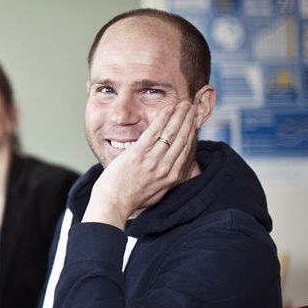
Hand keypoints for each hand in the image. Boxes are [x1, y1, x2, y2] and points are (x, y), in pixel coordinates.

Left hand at [84, 101, 198, 227]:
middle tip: (192, 107)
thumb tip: (172, 171)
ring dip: (179, 116)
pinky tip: (168, 109)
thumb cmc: (131, 199)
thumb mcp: (157, 192)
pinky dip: (163, 118)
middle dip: (189, 120)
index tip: (193, 121)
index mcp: (172, 177)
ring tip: (183, 104)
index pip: (186, 150)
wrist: (113, 203)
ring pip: (171, 133)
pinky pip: (154, 132)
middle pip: (182, 139)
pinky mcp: (139, 154)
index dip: (191, 132)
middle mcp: (166, 168)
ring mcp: (153, 161)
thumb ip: (166, 180)